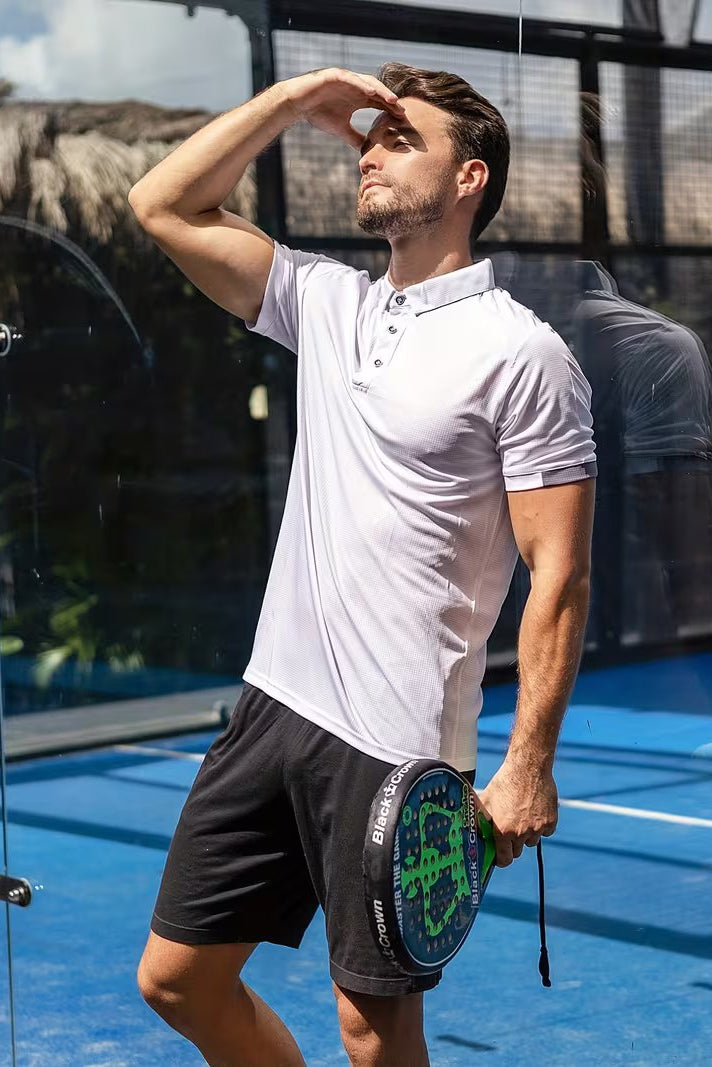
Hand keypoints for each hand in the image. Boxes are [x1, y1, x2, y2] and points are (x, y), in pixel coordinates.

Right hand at [277, 67, 405, 149]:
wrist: (297, 104)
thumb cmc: (318, 114)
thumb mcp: (341, 130)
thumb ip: (355, 138)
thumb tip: (367, 152)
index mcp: (359, 98)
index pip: (379, 103)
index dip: (391, 110)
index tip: (403, 120)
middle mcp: (355, 87)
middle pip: (378, 92)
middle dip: (391, 101)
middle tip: (403, 111)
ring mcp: (346, 79)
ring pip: (368, 83)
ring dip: (381, 91)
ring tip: (392, 100)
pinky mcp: (335, 75)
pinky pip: (352, 79)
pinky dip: (362, 84)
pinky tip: (371, 92)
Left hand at [478, 761, 557, 867]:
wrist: (528, 768)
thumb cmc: (504, 782)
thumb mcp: (486, 800)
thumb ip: (480, 819)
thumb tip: (471, 831)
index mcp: (503, 831)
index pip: (505, 859)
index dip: (502, 859)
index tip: (501, 855)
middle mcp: (521, 833)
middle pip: (518, 851)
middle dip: (513, 844)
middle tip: (510, 829)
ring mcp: (537, 828)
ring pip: (532, 841)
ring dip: (527, 834)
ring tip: (522, 814)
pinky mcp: (550, 822)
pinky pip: (546, 832)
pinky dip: (541, 826)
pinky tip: (535, 810)